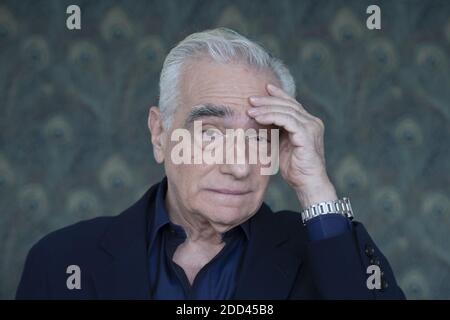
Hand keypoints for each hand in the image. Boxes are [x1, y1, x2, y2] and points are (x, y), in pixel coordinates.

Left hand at [247, 84, 337, 207]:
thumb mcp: (282, 146)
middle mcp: (312, 122)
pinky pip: (287, 120)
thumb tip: (259, 122)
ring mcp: (311, 127)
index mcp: (308, 123)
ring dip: (266, 109)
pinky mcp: (307, 134)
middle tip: (251, 99)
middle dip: (268, 100)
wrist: (308, 184)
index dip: (279, 95)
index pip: (292, 104)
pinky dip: (271, 117)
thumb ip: (276, 132)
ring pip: (286, 110)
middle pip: (288, 104)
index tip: (265, 88)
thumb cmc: (295, 168)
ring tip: (251, 110)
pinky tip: (259, 118)